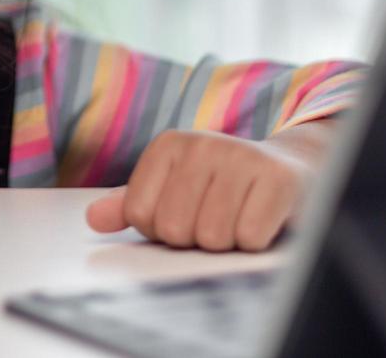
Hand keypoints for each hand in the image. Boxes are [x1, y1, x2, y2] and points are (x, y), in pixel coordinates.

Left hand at [84, 125, 330, 251]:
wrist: (292, 169)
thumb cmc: (223, 186)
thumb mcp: (174, 187)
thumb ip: (132, 204)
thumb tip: (93, 218)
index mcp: (168, 146)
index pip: (140, 215)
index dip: (163, 229)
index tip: (186, 213)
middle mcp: (202, 144)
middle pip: (173, 229)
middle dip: (195, 237)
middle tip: (217, 217)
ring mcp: (241, 158)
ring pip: (211, 237)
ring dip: (227, 241)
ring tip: (239, 216)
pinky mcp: (278, 179)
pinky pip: (249, 238)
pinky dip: (256, 241)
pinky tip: (263, 219)